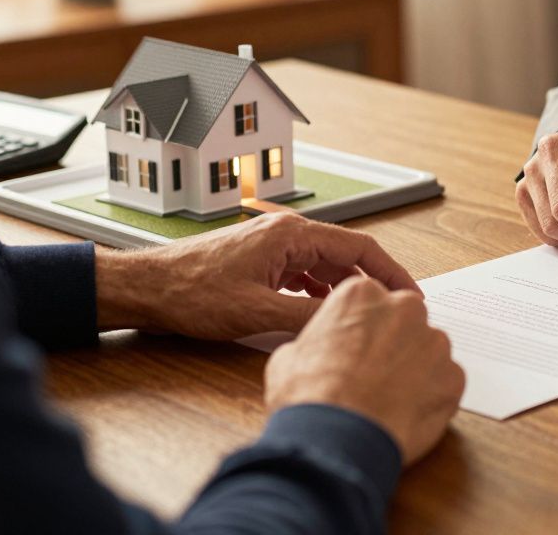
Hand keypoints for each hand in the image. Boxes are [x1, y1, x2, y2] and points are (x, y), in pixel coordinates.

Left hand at [94, 212, 419, 338]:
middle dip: (373, 284)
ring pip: (325, 265)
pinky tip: (322, 313)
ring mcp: (272, 244)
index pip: (360, 247)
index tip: (412, 296)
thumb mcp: (256, 313)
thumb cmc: (191, 294)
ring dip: (345, 290)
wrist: (146, 289)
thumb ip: (307, 318)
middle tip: (394, 313)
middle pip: (346, 255)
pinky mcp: (260, 259)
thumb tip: (347, 326)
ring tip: (363, 318)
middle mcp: (285, 232)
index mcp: (291, 234)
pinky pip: (303, 272)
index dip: (392, 273)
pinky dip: (319, 292)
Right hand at [264, 276, 463, 464]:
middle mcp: (405, 309)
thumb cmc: (309, 395)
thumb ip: (320, 340)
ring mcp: (435, 342)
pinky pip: (444, 382)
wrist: (336, 438)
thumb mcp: (291, 355)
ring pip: (428, 351)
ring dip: (414, 369)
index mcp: (364, 294)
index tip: (357, 349)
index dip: (362, 329)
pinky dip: (430, 396)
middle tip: (374, 375)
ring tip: (389, 400)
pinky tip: (406, 414)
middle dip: (394, 343)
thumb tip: (323, 350)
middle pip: (405, 320)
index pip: (370, 302)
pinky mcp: (454, 376)